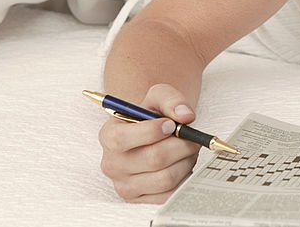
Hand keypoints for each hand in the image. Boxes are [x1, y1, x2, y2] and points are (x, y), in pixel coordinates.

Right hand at [98, 84, 199, 202]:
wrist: (153, 136)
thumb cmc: (153, 116)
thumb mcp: (158, 97)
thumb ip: (171, 99)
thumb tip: (186, 116)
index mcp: (108, 136)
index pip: (123, 139)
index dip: (152, 131)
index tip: (171, 124)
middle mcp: (112, 164)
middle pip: (154, 159)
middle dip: (181, 145)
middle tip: (191, 137)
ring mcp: (125, 186)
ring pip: (166, 178)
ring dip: (186, 161)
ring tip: (188, 150)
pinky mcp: (141, 202)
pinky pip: (170, 195)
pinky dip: (184, 178)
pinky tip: (182, 164)